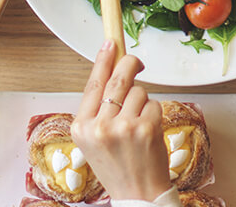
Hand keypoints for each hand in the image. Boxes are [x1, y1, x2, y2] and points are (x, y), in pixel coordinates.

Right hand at [70, 41, 171, 201]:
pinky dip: (154, 113)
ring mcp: (123, 127)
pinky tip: (148, 131)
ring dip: (143, 101)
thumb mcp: (93, 139)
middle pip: (117, 79)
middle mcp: (100, 126)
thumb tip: (112, 71)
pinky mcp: (146, 129)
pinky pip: (154, 104)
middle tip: (135, 61)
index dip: (102, 60)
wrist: (137, 195)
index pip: (92, 84)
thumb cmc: (117, 167)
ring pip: (139, 91)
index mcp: (81, 127)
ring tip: (139, 122)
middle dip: (129, 63)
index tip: (109, 43)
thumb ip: (98, 109)